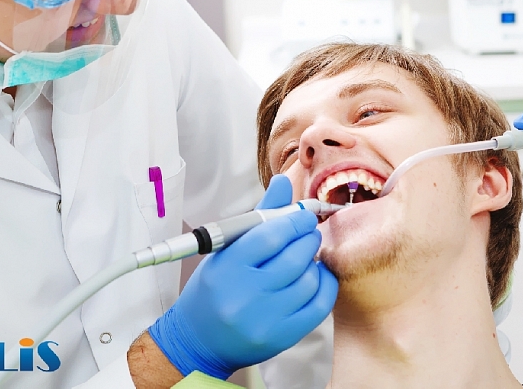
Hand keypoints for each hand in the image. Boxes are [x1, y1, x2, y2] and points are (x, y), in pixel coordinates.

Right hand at [148, 175, 337, 379]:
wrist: (198, 341)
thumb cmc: (212, 291)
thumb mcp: (225, 251)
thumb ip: (258, 216)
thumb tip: (283, 181)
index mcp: (227, 268)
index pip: (271, 235)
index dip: (294, 221)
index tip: (304, 216)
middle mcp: (244, 295)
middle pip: (294, 257)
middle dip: (308, 238)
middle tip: (309, 233)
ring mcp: (264, 320)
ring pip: (309, 280)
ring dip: (314, 263)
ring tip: (306, 257)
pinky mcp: (281, 338)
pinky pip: (318, 306)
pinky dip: (324, 285)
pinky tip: (317, 276)